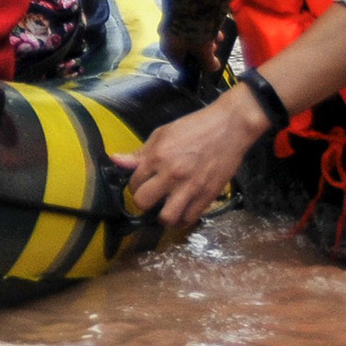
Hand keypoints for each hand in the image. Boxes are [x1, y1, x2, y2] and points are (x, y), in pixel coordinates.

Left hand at [119, 87, 270, 230]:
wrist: (229, 127)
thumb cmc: (195, 127)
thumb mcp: (163, 133)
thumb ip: (140, 152)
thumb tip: (116, 160)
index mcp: (157, 156)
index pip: (134, 183)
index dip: (136, 185)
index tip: (143, 183)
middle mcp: (171, 174)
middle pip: (144, 203)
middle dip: (145, 202)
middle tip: (152, 196)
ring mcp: (190, 187)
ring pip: (167, 218)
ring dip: (164, 216)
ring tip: (167, 207)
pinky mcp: (208, 195)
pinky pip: (190, 218)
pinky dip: (185, 217)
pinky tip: (185, 208)